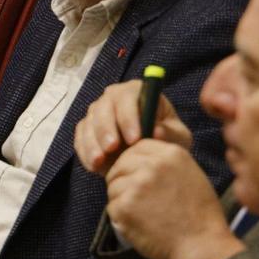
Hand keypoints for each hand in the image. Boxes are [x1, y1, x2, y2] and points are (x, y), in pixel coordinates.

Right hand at [74, 80, 192, 174]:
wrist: (150, 155)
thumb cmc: (167, 139)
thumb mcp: (178, 138)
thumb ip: (170, 134)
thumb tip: (156, 131)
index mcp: (138, 91)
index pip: (128, 97)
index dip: (129, 116)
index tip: (135, 139)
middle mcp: (114, 97)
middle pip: (104, 107)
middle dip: (106, 129)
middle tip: (112, 148)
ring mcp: (98, 112)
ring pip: (89, 122)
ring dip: (92, 142)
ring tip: (99, 161)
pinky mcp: (86, 129)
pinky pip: (80, 138)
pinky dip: (85, 152)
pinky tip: (94, 166)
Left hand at [105, 139, 243, 258]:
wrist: (201, 248)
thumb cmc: (201, 218)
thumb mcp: (191, 176)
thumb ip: (166, 163)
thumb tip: (143, 160)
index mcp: (171, 154)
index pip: (138, 147)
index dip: (134, 163)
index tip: (137, 177)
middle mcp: (152, 164)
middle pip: (121, 164)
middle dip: (123, 180)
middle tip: (135, 199)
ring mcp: (136, 184)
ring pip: (113, 185)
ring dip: (121, 200)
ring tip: (142, 216)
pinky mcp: (125, 206)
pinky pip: (111, 206)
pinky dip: (121, 218)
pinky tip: (139, 226)